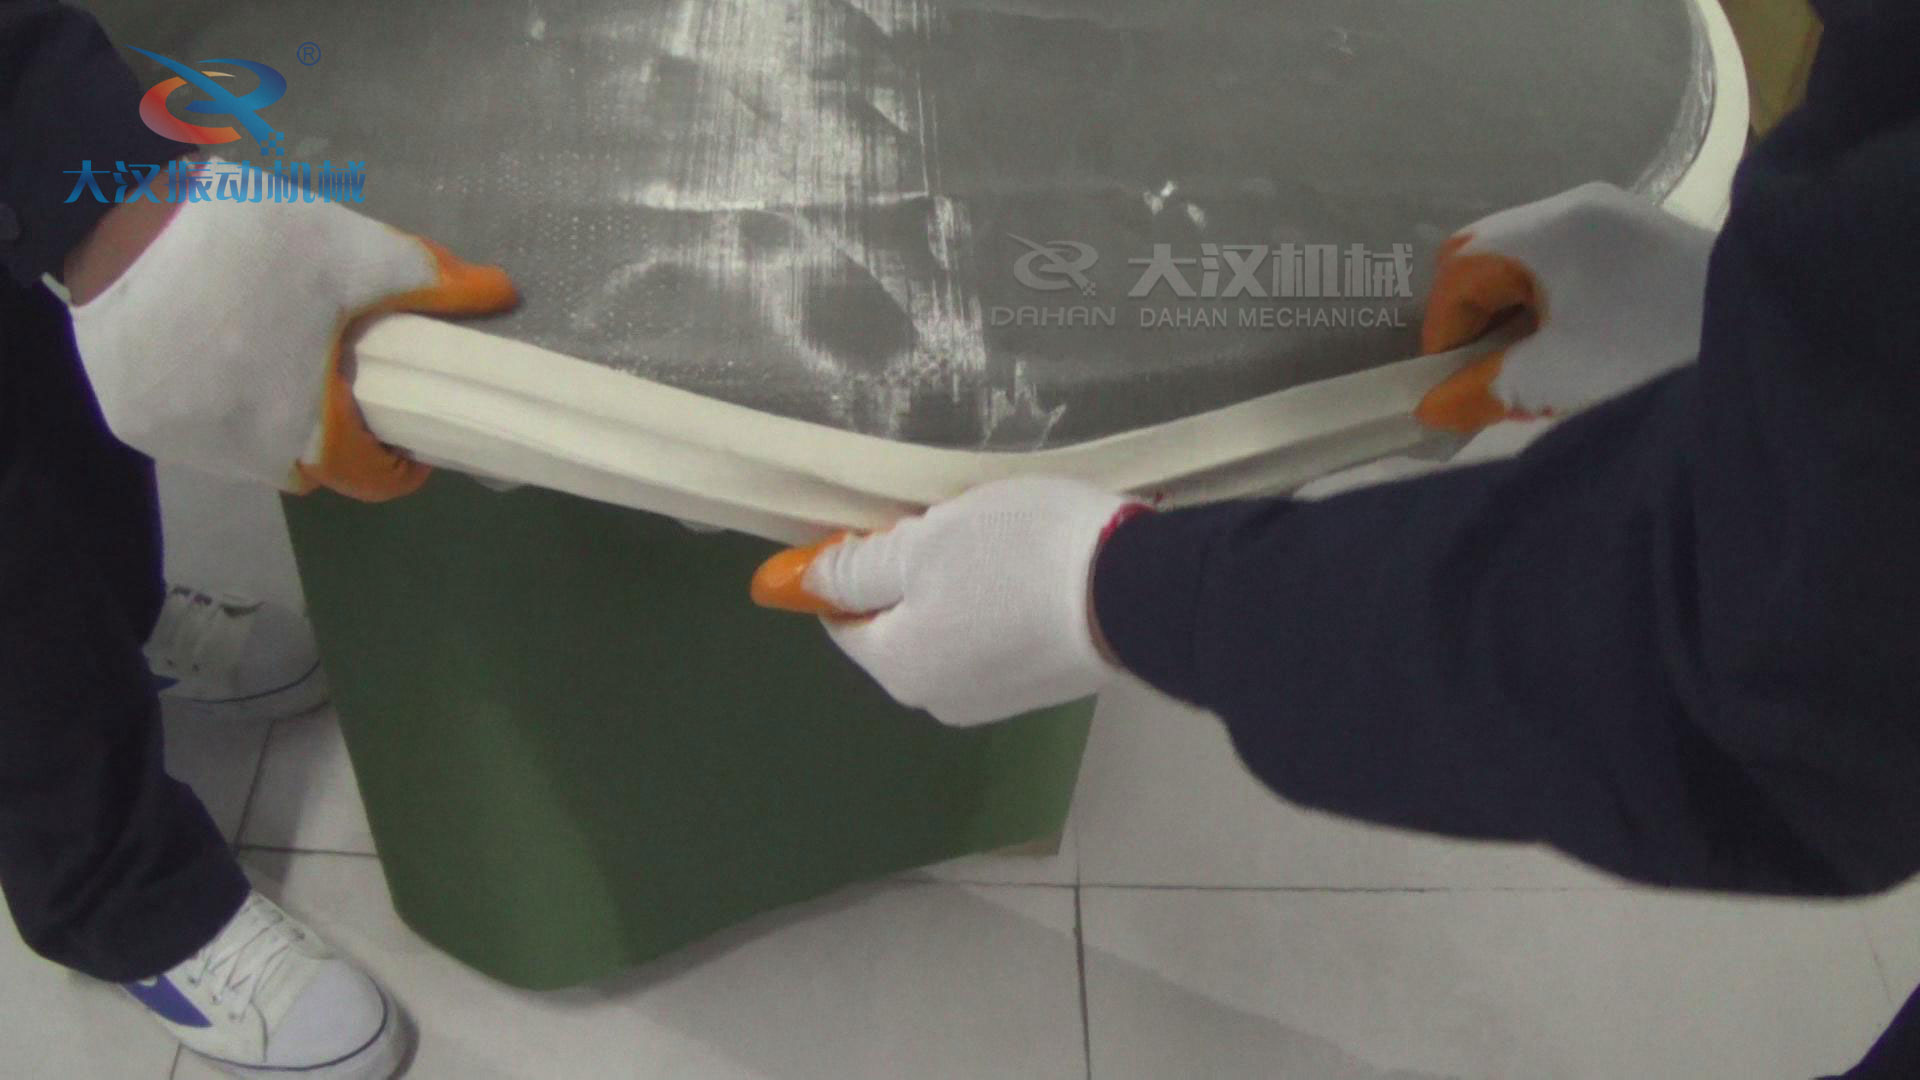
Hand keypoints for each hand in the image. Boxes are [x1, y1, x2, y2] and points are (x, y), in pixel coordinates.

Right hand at [66, 158, 516, 499]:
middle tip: (343, 385)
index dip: (400, 466)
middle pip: (308, 469)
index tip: (410, 434)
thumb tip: (504, 293)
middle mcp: (238, 455)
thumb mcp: (358, 253)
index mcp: (303, 428)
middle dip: (336, 440)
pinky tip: (222, 354)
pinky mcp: (133, 421)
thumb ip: (434, 284)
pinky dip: (218, 405)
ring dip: (274, 422)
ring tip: (282, 361)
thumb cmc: (252, 242)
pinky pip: (196, 431)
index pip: (370, 482)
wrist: (114, 213)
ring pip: (249, 453)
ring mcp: (179, 442)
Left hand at [752, 477, 1143, 726]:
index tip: (885, 522)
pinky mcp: (1042, 686)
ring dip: (956, 588)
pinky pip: (994, 638)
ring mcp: (994, 699)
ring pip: (948, 629)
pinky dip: (998, 604)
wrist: (1140, 591)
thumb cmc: (1016, 557)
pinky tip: (1028, 570)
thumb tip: (795, 585)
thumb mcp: (924, 544)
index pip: (841, 618)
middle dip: (908, 576)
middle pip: (897, 626)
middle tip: (948, 525)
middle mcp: (938, 698)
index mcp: (898, 668)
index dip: (848, 565)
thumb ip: (857, 569)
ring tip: (996, 543)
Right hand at [1415, 182, 1714, 433]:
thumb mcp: (1551, 383)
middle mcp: (1580, 207)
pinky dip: (1552, 306)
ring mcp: (1619, 220)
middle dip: (1473, 316)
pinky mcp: (1649, 244)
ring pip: (1532, 260)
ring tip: (1526, 368)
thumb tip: (1430, 405)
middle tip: (1480, 373)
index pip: (1459, 267)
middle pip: (1491, 253)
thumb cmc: (1647, 358)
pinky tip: (1572, 349)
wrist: (1773, 346)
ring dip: (1513, 312)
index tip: (1447, 382)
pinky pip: (1573, 266)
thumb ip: (1476, 391)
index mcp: (1551, 228)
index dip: (1440, 328)